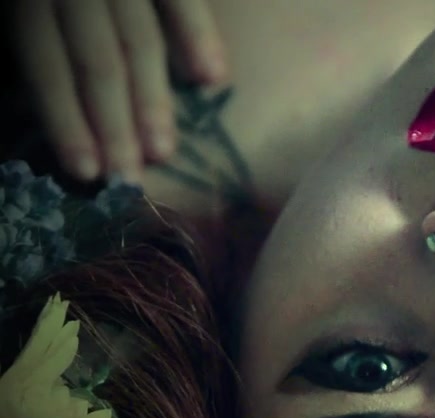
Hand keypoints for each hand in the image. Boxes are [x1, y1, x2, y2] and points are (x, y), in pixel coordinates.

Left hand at [8, 0, 228, 181]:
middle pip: (98, 64)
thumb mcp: (11, 10)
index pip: (48, 67)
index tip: (87, 173)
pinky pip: (181, 0)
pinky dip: (198, 36)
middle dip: (115, 126)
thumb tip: (39, 106)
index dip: (66, 121)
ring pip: (139, 42)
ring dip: (153, 101)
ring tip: (164, 151)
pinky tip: (213, 78)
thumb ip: (30, 41)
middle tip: (130, 179)